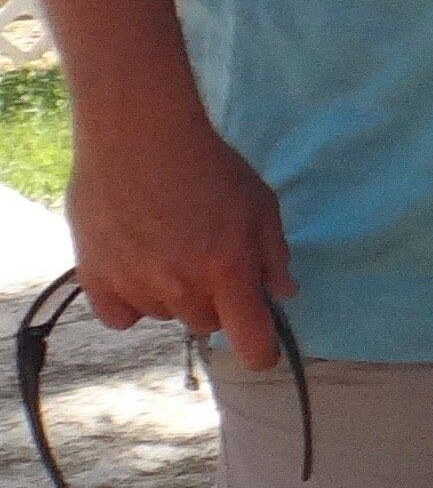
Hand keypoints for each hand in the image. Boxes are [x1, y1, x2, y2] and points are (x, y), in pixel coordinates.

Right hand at [66, 92, 293, 369]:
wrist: (140, 135)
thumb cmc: (209, 166)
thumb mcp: (261, 205)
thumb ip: (274, 255)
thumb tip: (281, 293)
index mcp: (228, 273)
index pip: (251, 343)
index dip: (262, 352)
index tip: (264, 348)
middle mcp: (181, 288)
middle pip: (207, 325)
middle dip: (217, 303)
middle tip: (209, 260)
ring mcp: (135, 285)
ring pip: (164, 315)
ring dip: (174, 295)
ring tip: (169, 247)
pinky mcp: (95, 276)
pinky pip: (119, 316)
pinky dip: (130, 301)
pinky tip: (135, 269)